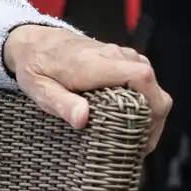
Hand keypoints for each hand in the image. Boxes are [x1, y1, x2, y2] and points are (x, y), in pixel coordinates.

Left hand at [2, 24, 171, 151]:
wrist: (37, 42)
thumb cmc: (37, 67)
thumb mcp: (38, 89)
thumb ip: (60, 103)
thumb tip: (82, 119)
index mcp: (94, 64)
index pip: (140, 77)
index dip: (151, 107)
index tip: (143, 136)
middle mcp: (115, 56)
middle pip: (153, 89)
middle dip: (152, 121)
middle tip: (138, 149)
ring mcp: (123, 57)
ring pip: (153, 88)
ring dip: (149, 115)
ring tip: (134, 141)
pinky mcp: (126, 61)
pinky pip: (145, 84)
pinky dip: (144, 104)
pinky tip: (130, 123)